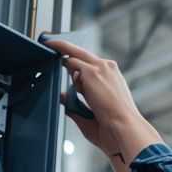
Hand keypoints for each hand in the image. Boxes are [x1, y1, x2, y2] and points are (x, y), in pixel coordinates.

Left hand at [46, 39, 161, 161]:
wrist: (124, 128)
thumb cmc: (113, 126)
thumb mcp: (91, 112)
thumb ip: (75, 103)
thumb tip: (62, 97)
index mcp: (112, 78)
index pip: (91, 64)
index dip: (76, 61)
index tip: (66, 60)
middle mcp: (108, 69)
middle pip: (82, 53)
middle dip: (65, 47)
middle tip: (50, 43)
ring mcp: (101, 68)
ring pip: (75, 55)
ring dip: (61, 54)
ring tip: (48, 47)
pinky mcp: (92, 72)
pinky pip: (70, 62)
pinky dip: (60, 58)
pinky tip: (50, 50)